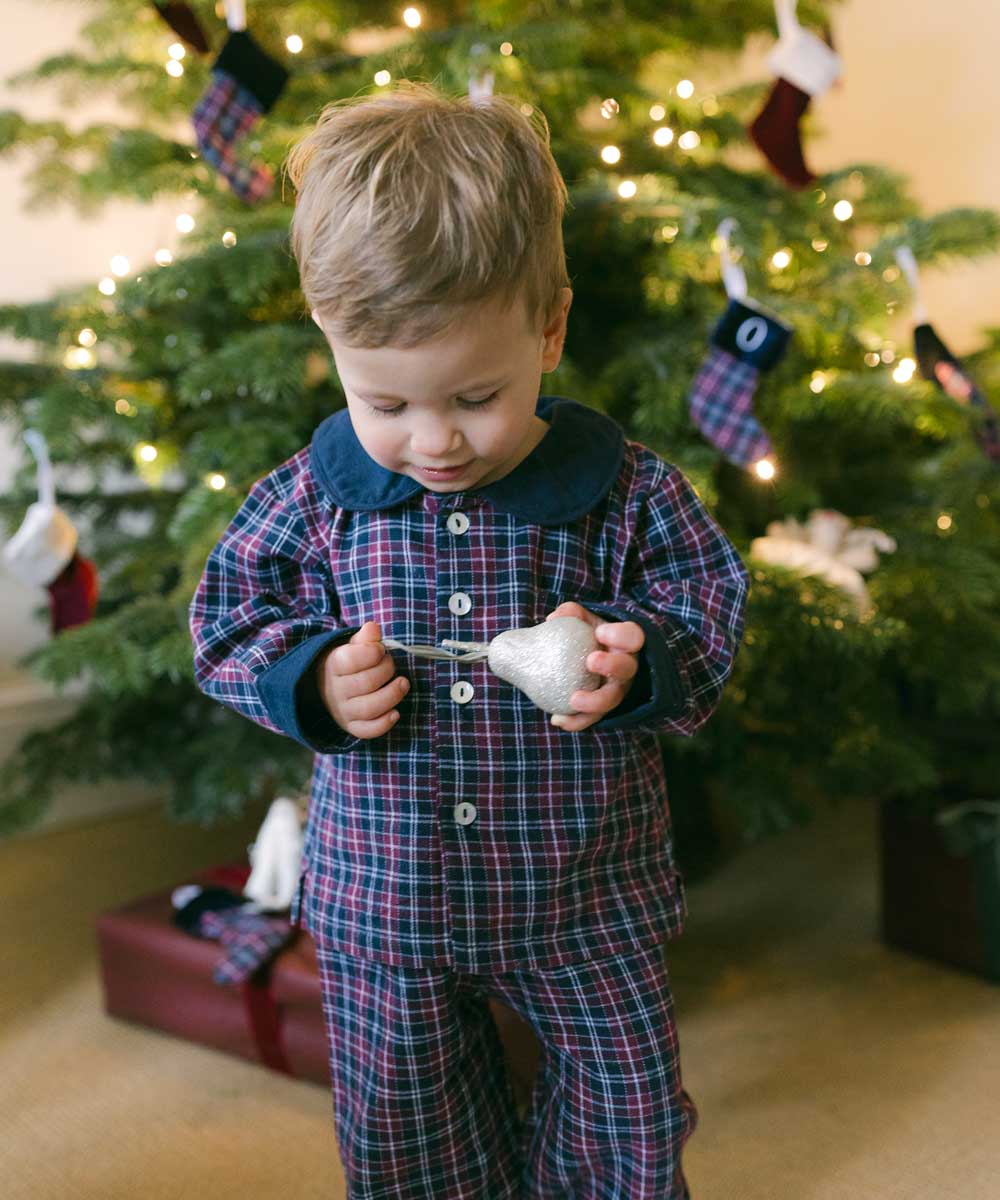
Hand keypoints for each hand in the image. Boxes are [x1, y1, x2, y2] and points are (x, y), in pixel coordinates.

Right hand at [316, 620, 409, 738]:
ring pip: (368, 709)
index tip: (380, 649)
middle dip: (385, 670)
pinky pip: (367, 731)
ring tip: (404, 683)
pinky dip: (383, 723)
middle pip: (365, 683)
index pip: (350, 660)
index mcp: (333, 665)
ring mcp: (343, 711)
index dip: (371, 652)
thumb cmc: (349, 664)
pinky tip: (395, 712)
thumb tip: (373, 628)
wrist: (329, 688)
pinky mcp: (352, 727)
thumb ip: (365, 638)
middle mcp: (336, 690)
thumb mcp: (353, 646)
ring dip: (391, 696)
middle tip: (391, 664)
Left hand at [544, 602, 644, 731]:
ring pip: (612, 699)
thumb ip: (571, 614)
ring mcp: (617, 690)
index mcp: (625, 643)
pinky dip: (576, 721)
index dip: (621, 636)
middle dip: (612, 665)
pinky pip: (592, 718)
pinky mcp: (604, 709)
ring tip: (573, 700)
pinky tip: (557, 720)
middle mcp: (627, 668)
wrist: (584, 658)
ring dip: (595, 702)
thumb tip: (554, 618)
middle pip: (627, 669)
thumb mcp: (582, 621)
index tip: (599, 633)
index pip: (633, 637)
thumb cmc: (586, 635)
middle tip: (591, 661)